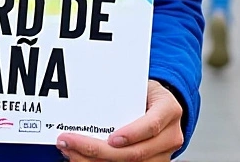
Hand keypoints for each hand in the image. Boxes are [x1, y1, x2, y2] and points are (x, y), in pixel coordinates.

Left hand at [57, 80, 183, 160]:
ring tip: (70, 150)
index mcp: (169, 110)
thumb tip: (87, 96)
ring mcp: (163, 154)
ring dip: (93, 160)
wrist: (163, 104)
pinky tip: (81, 157)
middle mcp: (169, 136)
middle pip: (136, 153)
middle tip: (69, 142)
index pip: (151, 126)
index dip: (131, 134)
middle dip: (98, 150)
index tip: (111, 139)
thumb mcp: (140, 85)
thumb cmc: (148, 93)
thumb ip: (122, 93)